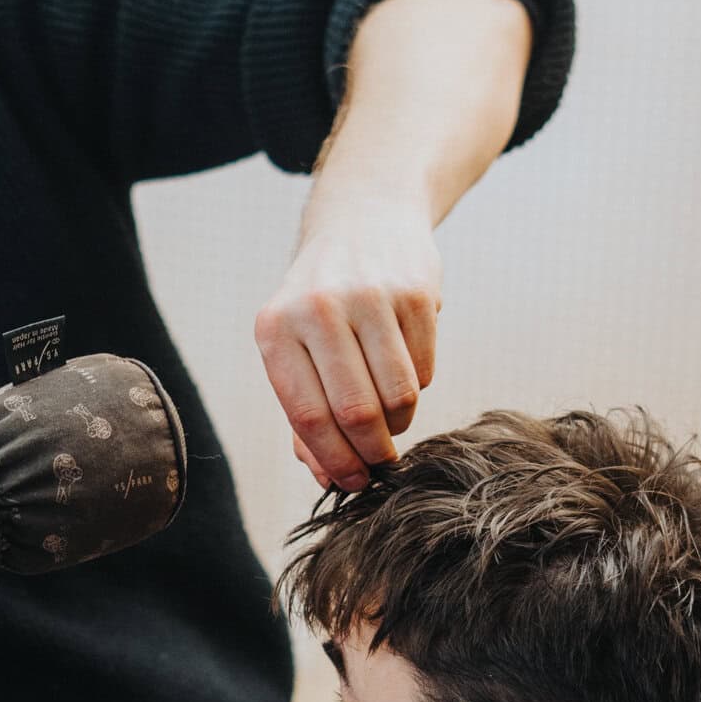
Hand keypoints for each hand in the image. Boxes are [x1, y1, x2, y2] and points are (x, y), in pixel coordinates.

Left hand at [254, 197, 441, 487]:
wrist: (364, 218)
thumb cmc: (322, 299)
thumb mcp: (295, 345)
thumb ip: (304, 412)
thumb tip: (325, 477)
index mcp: (275, 328)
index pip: (306, 415)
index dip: (333, 460)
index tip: (352, 482)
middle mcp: (317, 308)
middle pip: (355, 411)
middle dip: (372, 452)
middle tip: (381, 463)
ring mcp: (369, 296)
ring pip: (398, 395)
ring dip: (400, 423)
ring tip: (393, 418)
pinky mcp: (415, 291)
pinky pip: (425, 369)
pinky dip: (419, 386)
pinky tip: (404, 370)